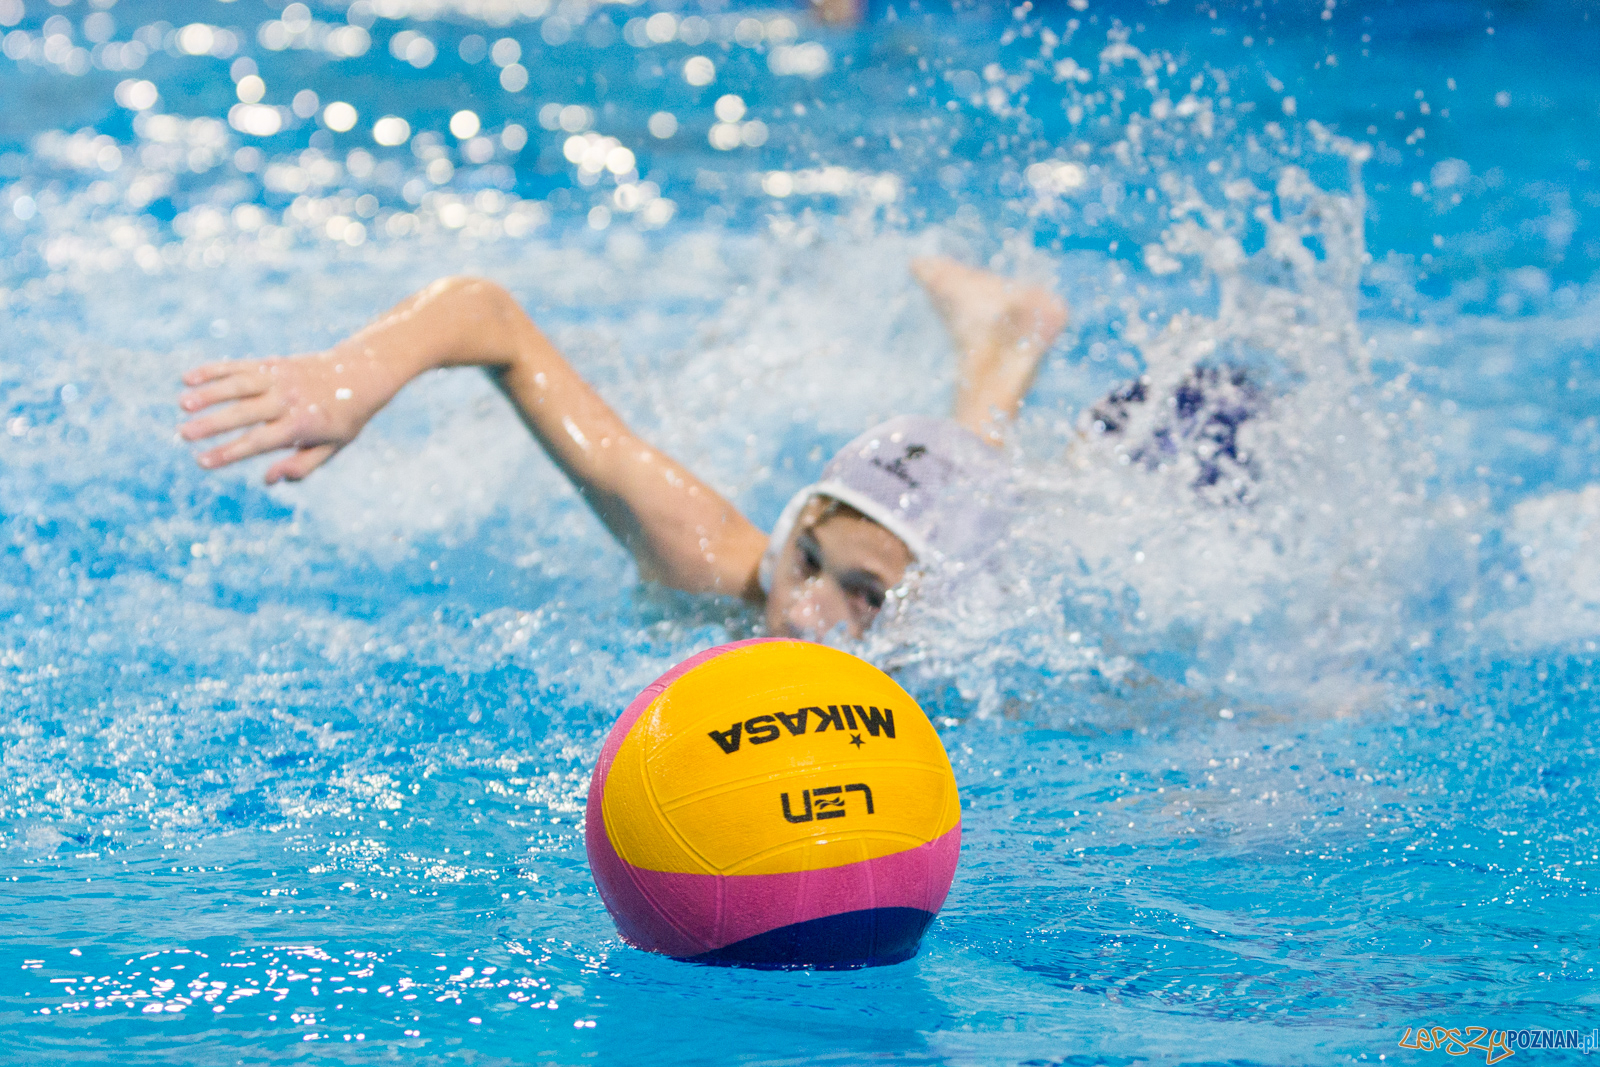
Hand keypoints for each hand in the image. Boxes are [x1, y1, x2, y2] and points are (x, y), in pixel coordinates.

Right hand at [178, 351, 398, 483]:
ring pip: (239, 385)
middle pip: (244, 413)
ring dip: (209, 392)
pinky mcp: (273, 363)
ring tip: (182, 404)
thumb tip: (267, 480)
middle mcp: (288, 400)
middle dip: (212, 424)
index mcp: (301, 425)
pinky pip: (240, 366)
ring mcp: (280, 378)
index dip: (229, 453)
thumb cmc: (344, 419)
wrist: (362, 374)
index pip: (259, 442)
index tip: (202, 462)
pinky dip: (214, 370)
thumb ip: (301, 465)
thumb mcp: (332, 448)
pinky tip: (188, 378)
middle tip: (183, 434)